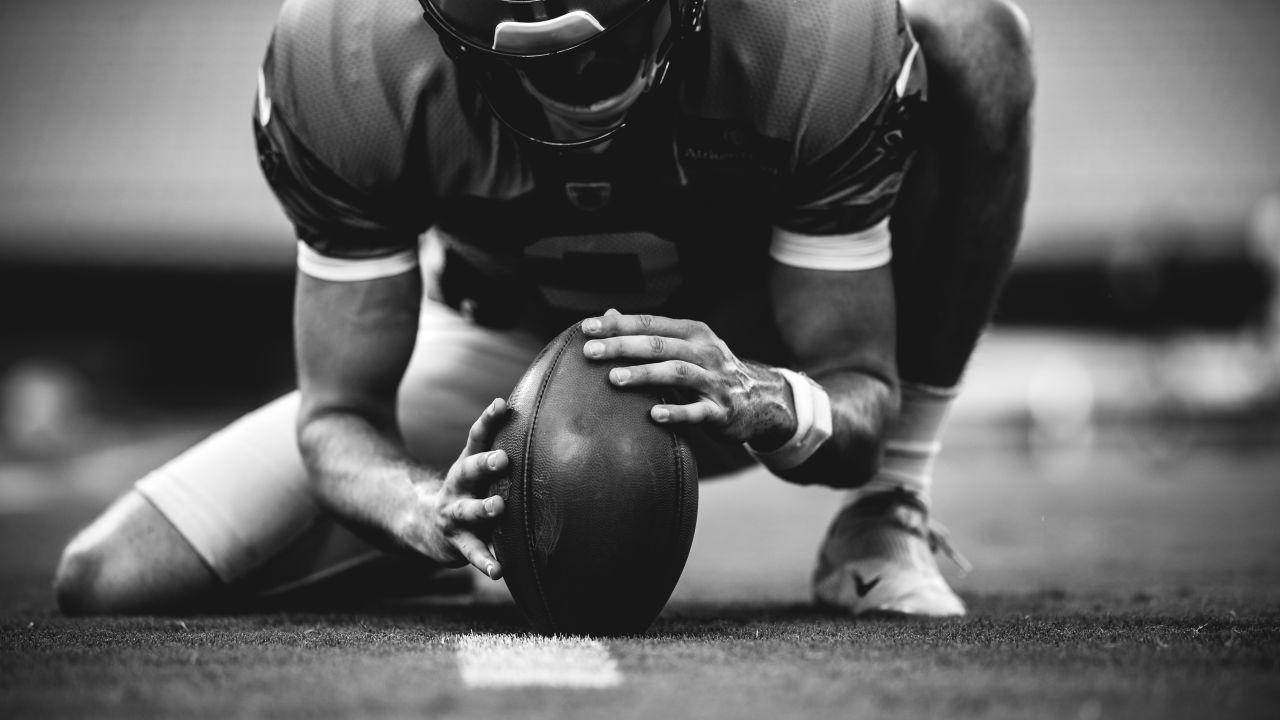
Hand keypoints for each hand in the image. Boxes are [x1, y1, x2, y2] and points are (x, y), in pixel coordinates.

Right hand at [401, 398, 509, 579]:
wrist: (424, 523)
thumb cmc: (469, 490)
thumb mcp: (478, 468)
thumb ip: (501, 449)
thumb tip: (543, 420)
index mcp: (468, 464)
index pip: (477, 437)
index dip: (488, 420)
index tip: (501, 405)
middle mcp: (459, 486)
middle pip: (469, 470)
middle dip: (485, 464)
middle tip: (502, 458)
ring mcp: (455, 514)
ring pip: (469, 511)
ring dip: (483, 509)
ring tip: (498, 507)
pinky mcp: (458, 542)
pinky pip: (473, 552)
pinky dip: (485, 561)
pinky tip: (498, 570)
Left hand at [579, 310, 793, 447]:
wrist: (760, 400)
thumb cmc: (709, 371)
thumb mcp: (685, 346)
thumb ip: (648, 333)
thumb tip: (608, 314)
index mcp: (694, 333)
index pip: (651, 324)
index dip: (619, 325)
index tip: (586, 328)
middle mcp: (706, 352)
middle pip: (660, 346)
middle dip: (623, 346)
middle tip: (590, 352)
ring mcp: (715, 381)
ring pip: (677, 374)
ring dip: (645, 375)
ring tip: (614, 378)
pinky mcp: (722, 411)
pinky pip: (698, 411)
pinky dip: (677, 413)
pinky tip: (654, 416)